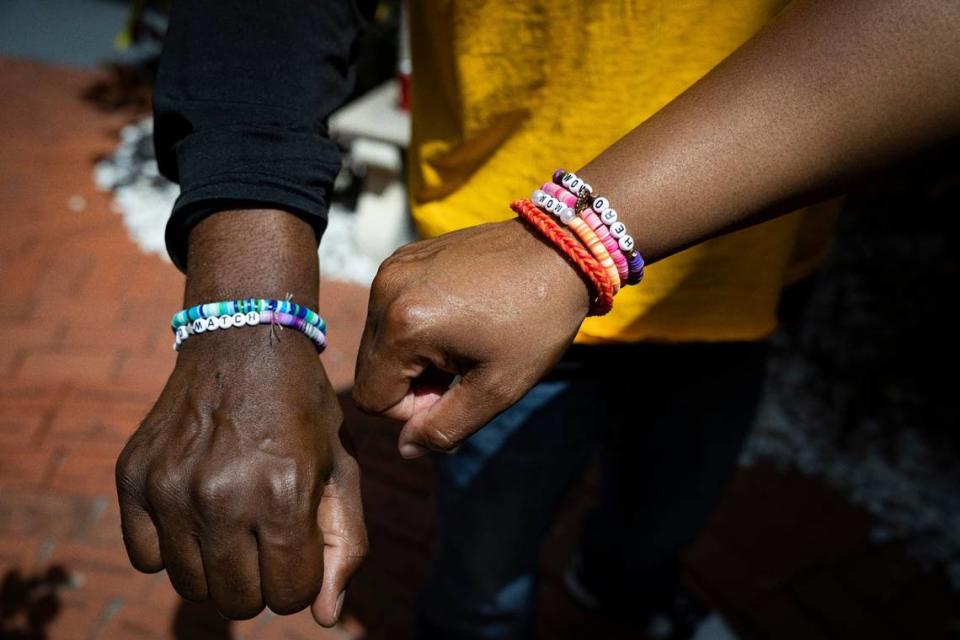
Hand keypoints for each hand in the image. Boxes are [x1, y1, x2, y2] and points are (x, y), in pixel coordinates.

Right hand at [115, 209, 366, 625]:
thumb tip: (326, 617)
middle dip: (260, 581)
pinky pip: (145, 558)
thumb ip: (343, 544)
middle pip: (236, 601)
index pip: (288, 595)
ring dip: (217, 566)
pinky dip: (172, 547)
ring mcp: (170, 486)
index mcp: (282, 492)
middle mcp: (221, 494)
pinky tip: (196, 510)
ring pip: (190, 586)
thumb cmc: (303, 411)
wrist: (242, 342)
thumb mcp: (342, 467)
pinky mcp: (134, 477)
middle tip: (266, 536)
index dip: (299, 578)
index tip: (298, 544)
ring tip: (234, 519)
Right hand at [353, 218, 590, 457]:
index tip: (457, 390)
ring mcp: (393, 268)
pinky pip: (390, 310)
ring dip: (415, 356)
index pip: (372, 398)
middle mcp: (387, 290)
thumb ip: (445, 427)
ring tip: (464, 341)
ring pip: (380, 342)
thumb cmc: (537, 321)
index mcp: (405, 325)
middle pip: (371, 369)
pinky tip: (458, 318)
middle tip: (464, 368)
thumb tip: (406, 448)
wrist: (562, 251)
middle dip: (413, 384)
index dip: (413, 411)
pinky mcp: (404, 256)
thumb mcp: (497, 388)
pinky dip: (417, 326)